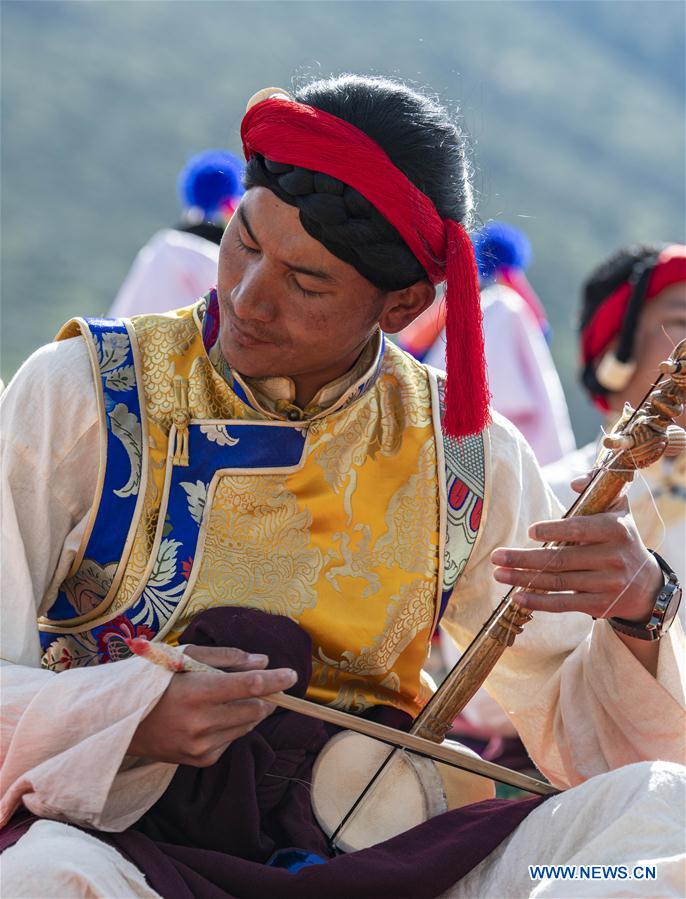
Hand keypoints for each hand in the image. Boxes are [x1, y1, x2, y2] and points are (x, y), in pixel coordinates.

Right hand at [128, 645, 297, 766]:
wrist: (122, 723)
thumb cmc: (155, 681)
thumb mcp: (185, 657)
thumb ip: (227, 658)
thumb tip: (263, 662)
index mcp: (196, 692)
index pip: (250, 686)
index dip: (276, 680)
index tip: (292, 675)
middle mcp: (201, 723)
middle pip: (256, 709)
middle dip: (265, 696)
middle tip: (260, 684)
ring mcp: (202, 746)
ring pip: (247, 725)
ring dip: (249, 710)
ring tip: (225, 698)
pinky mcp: (202, 760)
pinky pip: (232, 740)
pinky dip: (232, 726)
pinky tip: (211, 717)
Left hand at [490, 478, 662, 623]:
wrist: (647, 585)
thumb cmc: (621, 538)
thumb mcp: (618, 509)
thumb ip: (597, 488)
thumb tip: (575, 482)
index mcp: (616, 530)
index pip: (580, 530)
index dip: (554, 531)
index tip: (529, 531)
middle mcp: (613, 558)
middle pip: (561, 560)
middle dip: (524, 559)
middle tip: (496, 556)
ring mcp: (608, 585)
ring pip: (558, 582)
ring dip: (524, 579)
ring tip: (499, 574)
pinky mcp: (601, 606)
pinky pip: (565, 604)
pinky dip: (539, 602)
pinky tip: (518, 596)